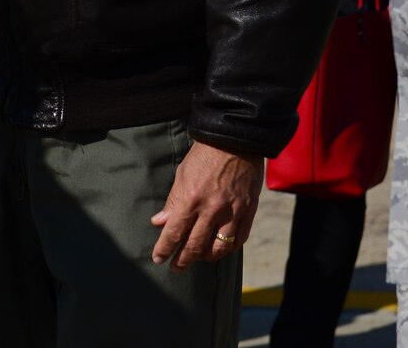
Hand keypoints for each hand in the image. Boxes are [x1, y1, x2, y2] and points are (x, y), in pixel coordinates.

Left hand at [149, 140, 262, 269]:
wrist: (236, 140)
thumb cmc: (205, 155)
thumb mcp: (182, 174)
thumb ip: (173, 201)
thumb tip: (160, 222)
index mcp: (191, 198)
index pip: (174, 232)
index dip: (165, 249)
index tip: (159, 258)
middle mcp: (212, 209)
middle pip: (195, 246)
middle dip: (183, 260)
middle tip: (176, 267)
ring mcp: (232, 211)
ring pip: (219, 248)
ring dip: (206, 257)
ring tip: (199, 258)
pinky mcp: (248, 211)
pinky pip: (239, 239)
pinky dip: (229, 247)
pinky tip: (221, 248)